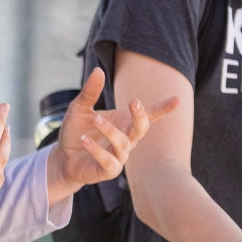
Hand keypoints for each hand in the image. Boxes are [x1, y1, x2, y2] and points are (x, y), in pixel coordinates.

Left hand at [52, 68, 178, 194]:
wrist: (62, 158)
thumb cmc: (76, 131)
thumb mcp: (79, 108)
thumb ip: (90, 92)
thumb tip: (98, 70)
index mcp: (124, 123)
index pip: (147, 116)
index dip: (163, 109)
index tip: (178, 99)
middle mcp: (126, 139)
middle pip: (141, 129)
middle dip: (140, 116)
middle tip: (134, 101)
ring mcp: (119, 156)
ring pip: (123, 144)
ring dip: (110, 130)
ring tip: (95, 119)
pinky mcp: (108, 170)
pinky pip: (108, 161)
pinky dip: (97, 150)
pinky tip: (84, 140)